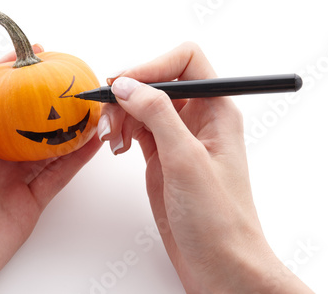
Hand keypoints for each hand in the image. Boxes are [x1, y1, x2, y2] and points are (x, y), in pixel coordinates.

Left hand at [0, 45, 101, 292]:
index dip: (14, 71)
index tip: (36, 51)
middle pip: (28, 118)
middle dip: (50, 97)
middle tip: (73, 76)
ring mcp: (13, 177)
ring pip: (50, 145)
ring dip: (71, 126)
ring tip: (92, 105)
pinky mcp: (30, 201)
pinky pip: (59, 175)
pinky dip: (78, 158)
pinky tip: (93, 141)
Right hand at [98, 42, 312, 292]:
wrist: (220, 264)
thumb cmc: (219, 219)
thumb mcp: (187, 160)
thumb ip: (157, 114)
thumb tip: (126, 84)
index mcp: (217, 110)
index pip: (186, 62)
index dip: (153, 66)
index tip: (123, 84)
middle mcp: (199, 119)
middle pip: (158, 82)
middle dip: (129, 93)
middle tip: (108, 115)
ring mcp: (178, 138)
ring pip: (143, 106)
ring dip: (120, 114)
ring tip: (110, 138)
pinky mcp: (162, 157)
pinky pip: (137, 129)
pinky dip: (121, 131)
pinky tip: (116, 146)